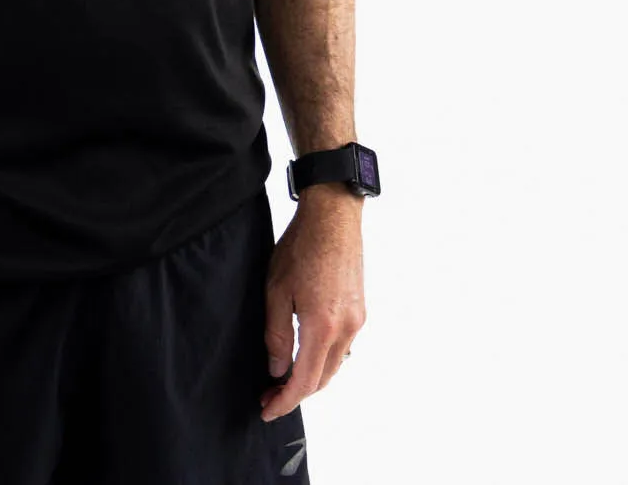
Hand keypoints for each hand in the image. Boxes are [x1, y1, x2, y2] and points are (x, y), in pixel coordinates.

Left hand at [259, 184, 365, 421]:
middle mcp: (347, 329)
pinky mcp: (360, 310)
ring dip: (311, 377)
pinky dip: (324, 359)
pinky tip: (307, 355)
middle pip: (322, 379)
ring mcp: (358, 321)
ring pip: (334, 365)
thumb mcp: (276, 290)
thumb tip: (277, 369)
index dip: (284, 400)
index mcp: (323, 326)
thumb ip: (277, 335)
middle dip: (296, 393)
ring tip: (283, 378)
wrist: (333, 217)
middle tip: (269, 395)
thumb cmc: (301, 246)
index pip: (304, 381)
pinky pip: (343, 347)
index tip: (267, 410)